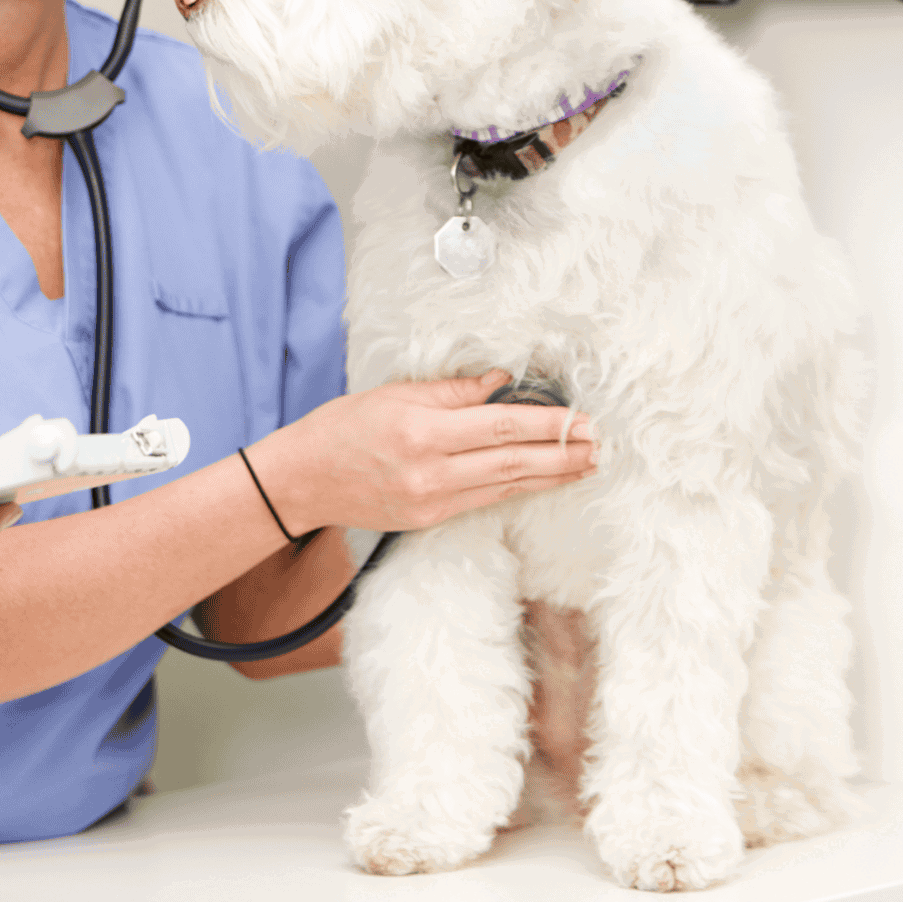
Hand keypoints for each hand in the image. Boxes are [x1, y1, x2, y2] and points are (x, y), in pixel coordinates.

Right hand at [257, 370, 597, 535]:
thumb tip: (503, 381)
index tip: (580, 419)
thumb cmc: (344, 426)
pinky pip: (484, 500)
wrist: (303, 480)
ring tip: (585, 465)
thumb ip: (454, 390)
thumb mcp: (396, 394)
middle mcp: (431, 474)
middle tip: (599, 444)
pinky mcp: (430, 520)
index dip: (546, 425)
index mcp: (422, 434)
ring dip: (551, 477)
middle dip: (561, 455)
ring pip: (505, 487)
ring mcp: (432, 503)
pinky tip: (542, 480)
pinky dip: (518, 487)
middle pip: (512, 463)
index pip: (500, 428)